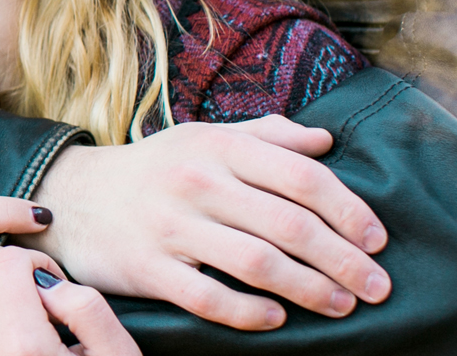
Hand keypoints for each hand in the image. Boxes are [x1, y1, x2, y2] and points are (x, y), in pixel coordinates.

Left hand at [0, 247, 140, 355]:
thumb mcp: (115, 351)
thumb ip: (84, 305)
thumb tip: (46, 281)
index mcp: (26, 345)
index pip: (8, 264)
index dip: (35, 263)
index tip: (53, 284)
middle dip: (17, 285)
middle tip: (46, 311)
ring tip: (27, 333)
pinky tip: (9, 349)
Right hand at [19, 116, 390, 329]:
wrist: (78, 196)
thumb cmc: (157, 167)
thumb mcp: (205, 137)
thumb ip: (266, 135)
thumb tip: (324, 140)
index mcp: (217, 146)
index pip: (300, 176)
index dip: (348, 209)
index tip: (379, 238)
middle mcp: (198, 181)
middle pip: (288, 225)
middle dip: (344, 259)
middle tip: (379, 287)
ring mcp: (172, 226)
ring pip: (258, 264)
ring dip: (311, 290)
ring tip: (343, 305)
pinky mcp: (150, 268)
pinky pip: (210, 298)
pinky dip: (251, 312)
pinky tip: (279, 320)